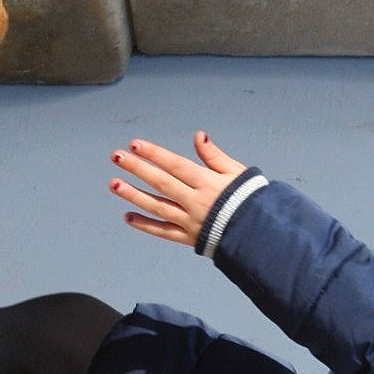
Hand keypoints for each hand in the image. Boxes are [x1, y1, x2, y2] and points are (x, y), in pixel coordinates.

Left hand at [110, 131, 246, 246]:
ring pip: (157, 207)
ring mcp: (190, 221)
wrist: (260, 233)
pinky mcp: (189, 238)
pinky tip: (127, 217)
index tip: (135, 144)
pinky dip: (145, 225)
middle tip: (116, 156)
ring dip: (134, 195)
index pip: (175, 165)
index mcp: (208, 183)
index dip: (155, 154)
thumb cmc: (248, 198)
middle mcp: (196, 202)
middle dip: (137, 168)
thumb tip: (198, 135)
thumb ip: (214, 156)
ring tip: (113, 184)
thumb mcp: (236, 172)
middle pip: (161, 183)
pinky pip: (163, 232)